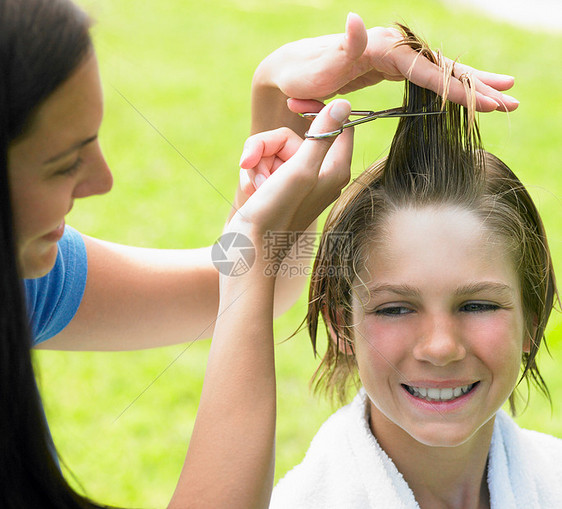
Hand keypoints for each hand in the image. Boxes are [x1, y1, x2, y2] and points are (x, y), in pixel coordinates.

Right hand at [231, 99, 352, 264]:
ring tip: (253, 185)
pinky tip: (250, 190)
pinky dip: (254, 174)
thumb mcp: (299, 170)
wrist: (248, 250)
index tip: (292, 103)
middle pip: (293, 136)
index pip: (336, 125)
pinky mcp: (278, 189)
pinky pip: (265, 166)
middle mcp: (318, 174)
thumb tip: (344, 103)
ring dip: (256, 163)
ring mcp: (297, 182)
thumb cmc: (276, 214)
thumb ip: (322, 136)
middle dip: (267, 146)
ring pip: (274, 151)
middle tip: (252, 163)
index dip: (315, 109)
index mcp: (334, 169)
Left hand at [256, 12, 517, 112]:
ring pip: (442, 71)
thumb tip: (356, 20)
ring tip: (506, 99)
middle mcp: (395, 48)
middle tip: (510, 104)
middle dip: (477, 87)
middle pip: (443, 68)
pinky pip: (429, 78)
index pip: (428, 70)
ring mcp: (396, 57)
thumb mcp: (320, 66)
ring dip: (474, 86)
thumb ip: (343, 47)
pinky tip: (471, 94)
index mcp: (383, 49)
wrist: (291, 73)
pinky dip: (452, 87)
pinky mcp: (393, 68)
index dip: (457, 89)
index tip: (485, 103)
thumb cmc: (303, 75)